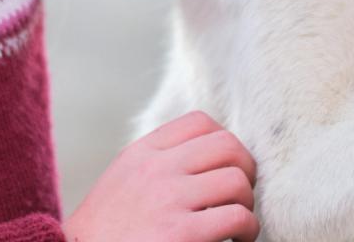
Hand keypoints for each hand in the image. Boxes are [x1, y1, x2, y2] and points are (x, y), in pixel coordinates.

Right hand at [66, 110, 258, 241]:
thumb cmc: (105, 235)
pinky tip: (239, 241)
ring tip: (241, 224)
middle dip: (245, 169)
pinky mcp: (182, 234)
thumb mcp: (122, 183)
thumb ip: (156, 165)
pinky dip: (248, 230)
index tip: (225, 169)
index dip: (224, 143)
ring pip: (237, 180)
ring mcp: (168, 200)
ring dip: (248, 203)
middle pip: (227, 145)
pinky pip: (237, 217)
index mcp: (141, 154)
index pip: (200, 123)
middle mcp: (156, 170)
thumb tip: (203, 160)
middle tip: (241, 195)